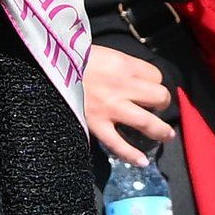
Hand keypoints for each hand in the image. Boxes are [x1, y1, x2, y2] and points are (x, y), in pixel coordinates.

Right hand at [83, 45, 176, 165]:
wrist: (47, 67)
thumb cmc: (73, 56)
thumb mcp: (102, 52)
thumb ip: (120, 64)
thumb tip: (134, 75)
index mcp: (124, 65)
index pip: (156, 76)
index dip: (154, 82)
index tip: (147, 85)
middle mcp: (123, 87)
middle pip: (159, 97)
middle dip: (161, 102)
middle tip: (155, 106)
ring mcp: (111, 108)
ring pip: (147, 122)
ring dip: (160, 130)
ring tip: (166, 135)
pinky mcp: (97, 124)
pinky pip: (118, 143)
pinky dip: (131, 155)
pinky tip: (142, 162)